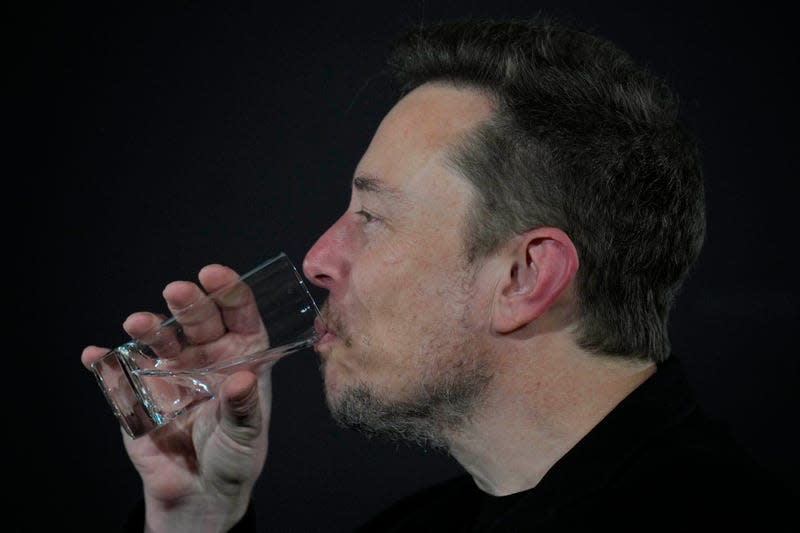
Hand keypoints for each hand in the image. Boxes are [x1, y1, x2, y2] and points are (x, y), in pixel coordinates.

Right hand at [81, 264, 270, 531]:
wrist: (198, 491)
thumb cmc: (233, 455)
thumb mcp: (246, 434)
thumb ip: (243, 408)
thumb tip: (243, 381)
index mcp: (241, 355)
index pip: (238, 314)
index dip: (229, 291)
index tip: (214, 276)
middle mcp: (206, 354)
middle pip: (198, 318)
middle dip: (188, 303)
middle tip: (177, 292)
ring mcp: (171, 368)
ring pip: (158, 337)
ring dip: (148, 327)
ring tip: (138, 323)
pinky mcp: (139, 390)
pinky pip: (119, 371)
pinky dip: (104, 362)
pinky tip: (94, 354)